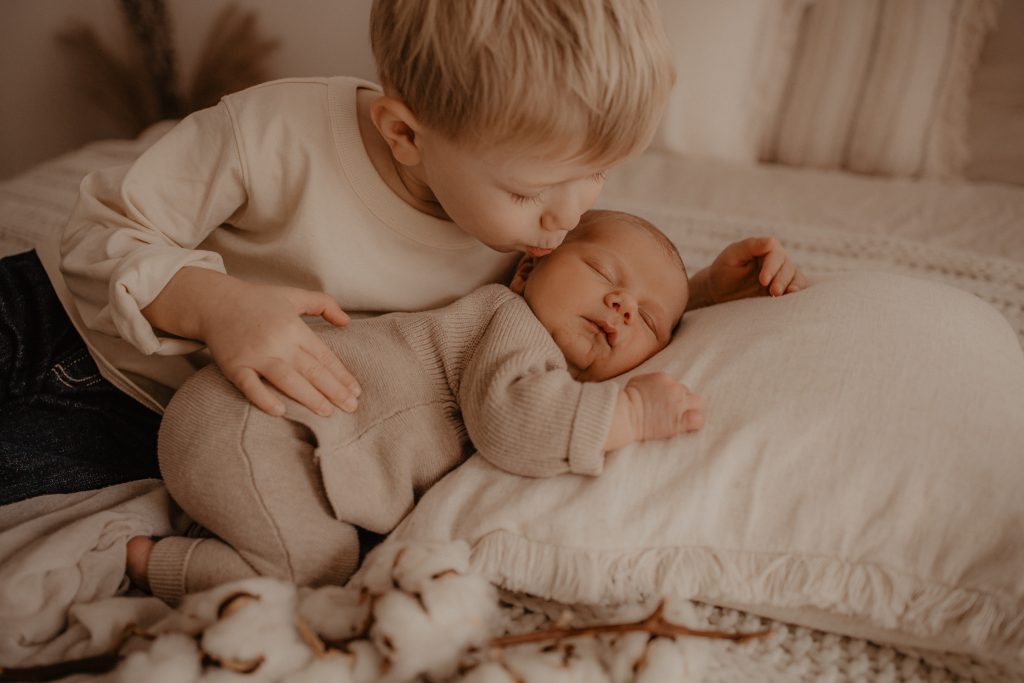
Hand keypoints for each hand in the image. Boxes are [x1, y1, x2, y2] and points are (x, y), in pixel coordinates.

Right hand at [200, 278, 360, 416]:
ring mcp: (255, 354)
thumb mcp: (293, 295)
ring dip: (308, 397)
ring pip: (287, 379)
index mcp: (294, 327)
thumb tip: (347, 322)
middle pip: (311, 370)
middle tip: (351, 407)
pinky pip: (250, 385)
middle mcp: (277, 341)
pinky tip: (280, 411)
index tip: (356, 391)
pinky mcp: (234, 365)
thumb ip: (324, 304)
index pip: (324, 356)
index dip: (341, 375)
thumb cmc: (258, 300)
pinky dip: (263, 398)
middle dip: (334, 391)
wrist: (214, 302)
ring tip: (327, 413)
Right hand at [624, 373, 703, 440]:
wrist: (625, 415)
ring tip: (681, 418)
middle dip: (682, 401)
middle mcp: (675, 388)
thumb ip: (651, 380)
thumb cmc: (626, 399)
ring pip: (698, 404)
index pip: (677, 384)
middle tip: (672, 411)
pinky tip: (687, 426)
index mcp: (665, 378)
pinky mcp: (681, 420)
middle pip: (688, 393)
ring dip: (691, 410)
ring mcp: (680, 404)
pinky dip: (695, 422)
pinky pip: (699, 420)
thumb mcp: (637, 380)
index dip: (672, 395)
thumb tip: (654, 385)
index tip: (664, 404)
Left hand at [704, 236, 805, 304]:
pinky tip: (792, 301)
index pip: (776, 255)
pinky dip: (797, 297)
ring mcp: (782, 277)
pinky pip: (796, 292)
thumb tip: (772, 240)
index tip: (763, 280)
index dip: (771, 267)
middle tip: (774, 292)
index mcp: (767, 249)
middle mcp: (778, 262)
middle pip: (788, 268)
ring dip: (794, 288)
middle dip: (781, 281)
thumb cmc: (724, 270)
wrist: (719, 291)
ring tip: (786, 296)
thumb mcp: (733, 256)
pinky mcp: (783, 292)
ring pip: (796, 280)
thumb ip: (750, 246)